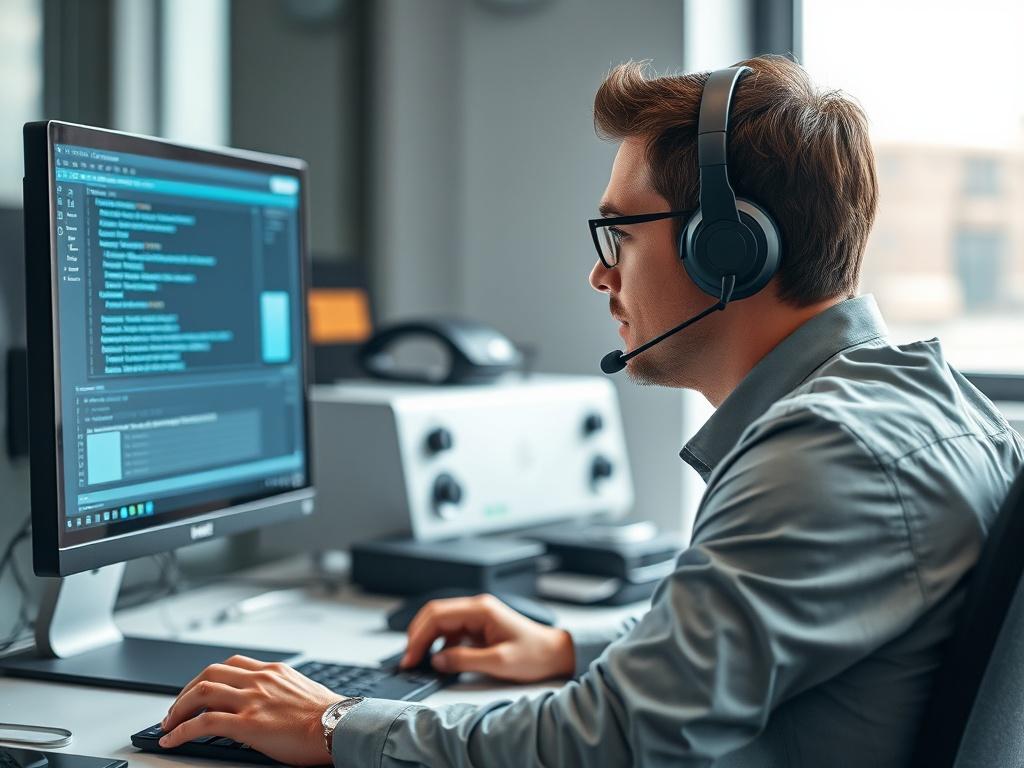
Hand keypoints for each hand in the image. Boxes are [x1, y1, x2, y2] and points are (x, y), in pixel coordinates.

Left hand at [159, 655, 342, 765]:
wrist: (341, 726)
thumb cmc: (329, 715)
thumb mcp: (303, 691)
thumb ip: (281, 690)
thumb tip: (270, 703)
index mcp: (272, 672)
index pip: (230, 664)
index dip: (207, 678)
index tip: (197, 691)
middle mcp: (259, 680)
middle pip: (209, 674)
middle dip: (185, 692)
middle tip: (175, 709)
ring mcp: (252, 700)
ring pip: (201, 693)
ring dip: (177, 709)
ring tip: (168, 724)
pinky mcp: (248, 724)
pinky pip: (203, 723)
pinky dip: (181, 731)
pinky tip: (172, 740)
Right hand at [400, 593, 574, 682]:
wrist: (555, 654)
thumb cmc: (535, 655)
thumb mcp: (500, 662)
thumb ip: (465, 660)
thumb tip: (437, 660)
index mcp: (481, 609)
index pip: (438, 615)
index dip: (419, 636)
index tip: (411, 658)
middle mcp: (476, 608)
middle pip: (435, 615)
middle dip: (418, 636)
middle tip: (409, 661)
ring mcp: (477, 617)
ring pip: (440, 623)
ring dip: (427, 641)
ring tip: (419, 663)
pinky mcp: (478, 628)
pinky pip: (451, 632)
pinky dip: (439, 645)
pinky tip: (438, 662)